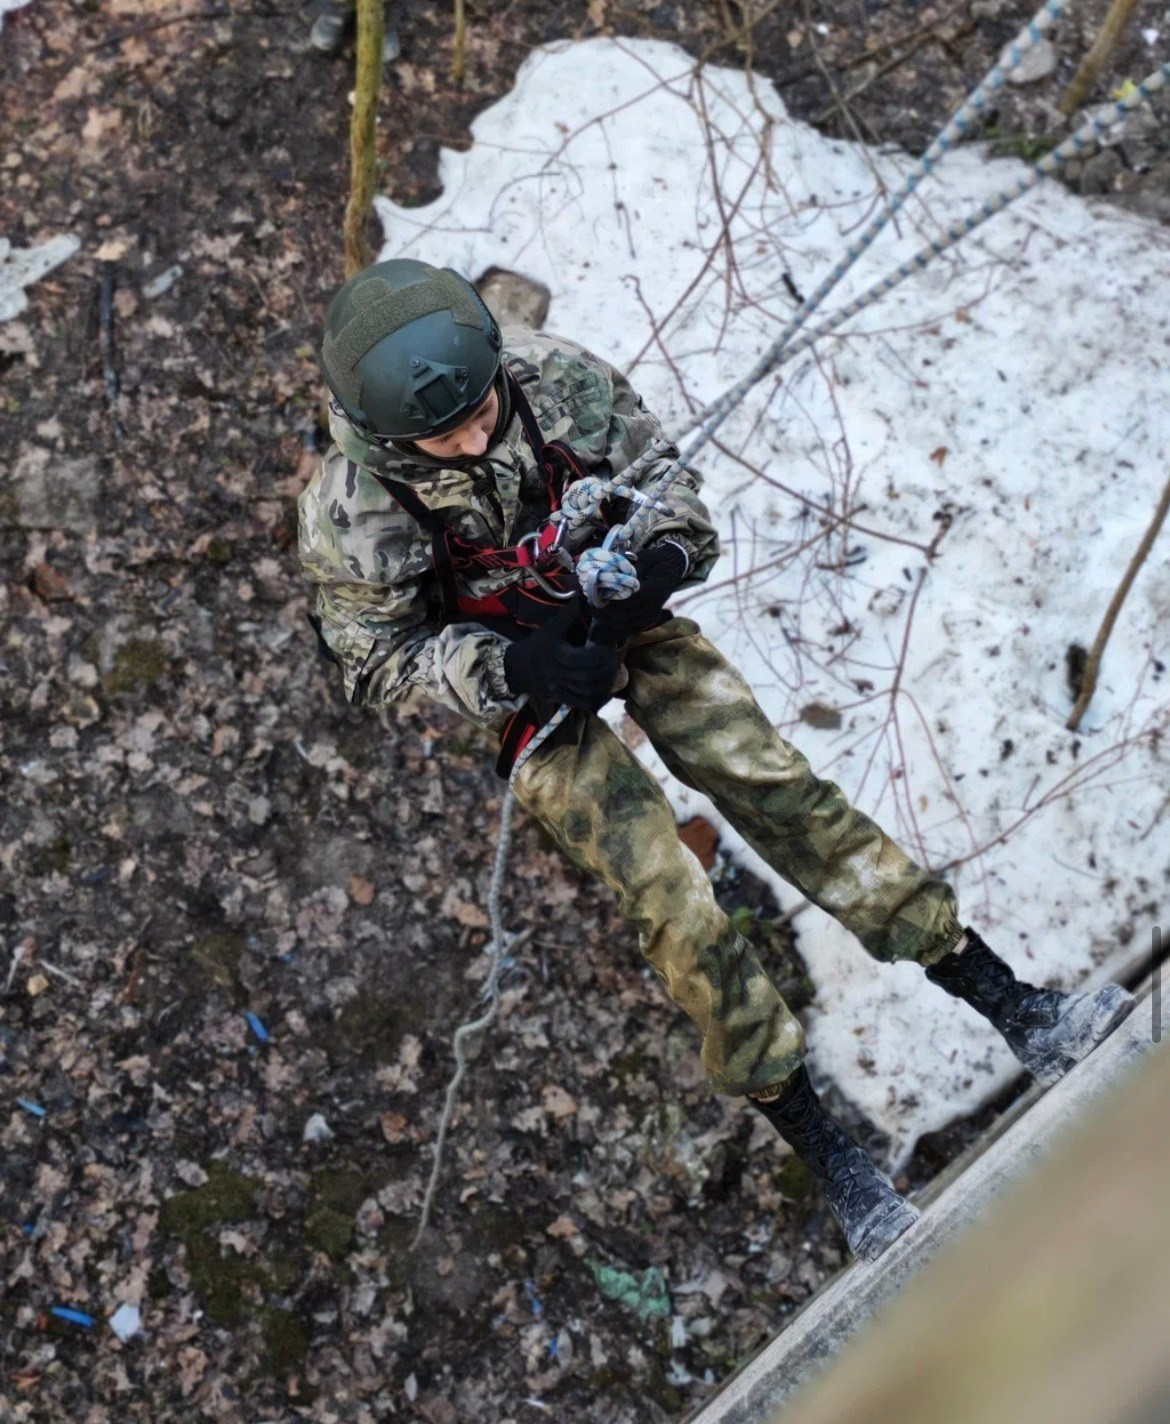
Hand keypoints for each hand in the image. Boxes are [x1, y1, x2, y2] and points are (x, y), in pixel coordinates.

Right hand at [503, 602, 623, 710]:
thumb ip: (569, 613)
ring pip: (588, 691)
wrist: (518, 668)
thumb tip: (585, 595)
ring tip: (614, 671)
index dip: (601, 652)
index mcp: (555, 654)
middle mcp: (557, 674)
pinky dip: (596, 698)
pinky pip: (582, 703)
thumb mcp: (552, 627)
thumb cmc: (538, 645)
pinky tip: (606, 689)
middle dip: (606, 668)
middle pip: (588, 675)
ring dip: (605, 683)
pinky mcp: (562, 699)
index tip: (611, 644)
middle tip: (617, 657)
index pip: (583, 658)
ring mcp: (559, 689)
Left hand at [589, 540, 688, 645]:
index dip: (612, 598)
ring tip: (594, 610)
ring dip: (606, 620)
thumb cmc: (654, 562)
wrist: (670, 569)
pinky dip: (612, 630)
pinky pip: (627, 631)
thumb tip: (605, 572)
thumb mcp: (642, 559)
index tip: (596, 593)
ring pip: (625, 625)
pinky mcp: (646, 621)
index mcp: (654, 589)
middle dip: (605, 611)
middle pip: (625, 615)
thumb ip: (627, 567)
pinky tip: (601, 624)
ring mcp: (650, 616)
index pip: (631, 599)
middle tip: (590, 602)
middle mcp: (653, 606)